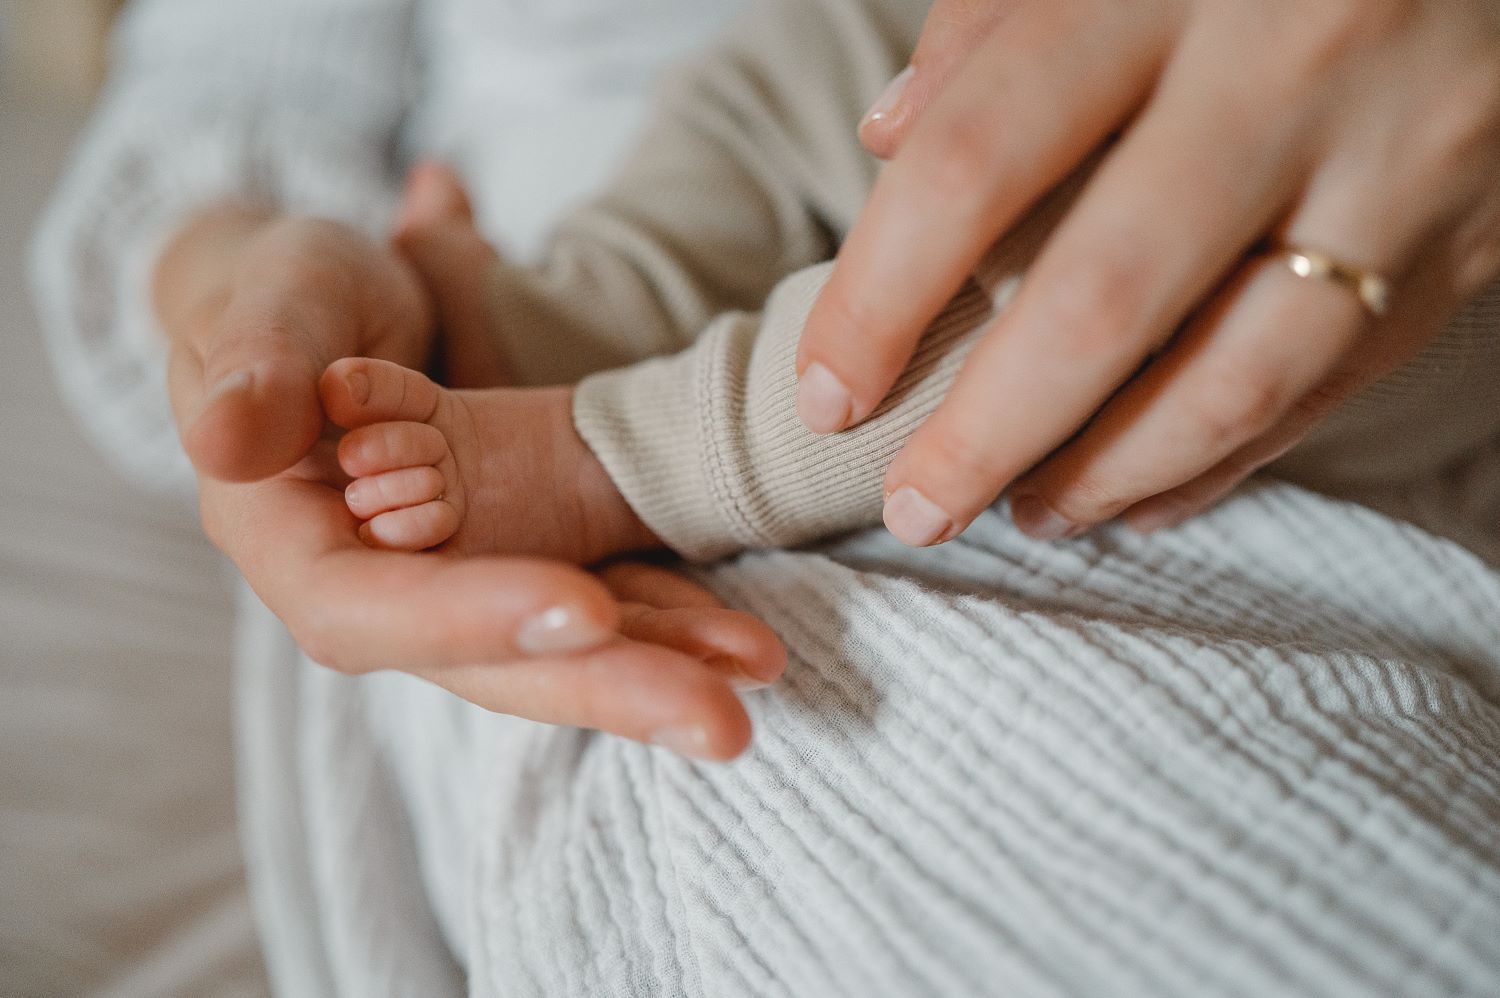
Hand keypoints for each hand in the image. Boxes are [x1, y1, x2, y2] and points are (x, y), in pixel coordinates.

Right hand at [155, 173, 784, 758]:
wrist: (327, 309)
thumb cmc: (281, 298)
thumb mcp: (259, 304)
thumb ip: (248, 363)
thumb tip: (230, 438)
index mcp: (296, 549)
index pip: (369, 612)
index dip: (469, 619)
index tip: (579, 611)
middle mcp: (385, 592)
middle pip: (488, 664)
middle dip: (604, 690)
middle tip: (721, 723)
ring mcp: (465, 583)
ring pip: (559, 647)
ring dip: (662, 664)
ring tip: (759, 670)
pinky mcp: (524, 558)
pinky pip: (602, 595)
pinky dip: (670, 614)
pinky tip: (745, 640)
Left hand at [798, 0, 1499, 542]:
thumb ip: (997, 21)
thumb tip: (888, 138)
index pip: (979, 157)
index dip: (884, 295)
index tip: (830, 393)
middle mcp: (1289, 69)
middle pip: (1104, 299)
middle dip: (988, 433)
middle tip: (915, 507)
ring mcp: (1397, 162)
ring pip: (1232, 378)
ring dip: (1106, 475)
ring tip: (1025, 513)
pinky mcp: (1467, 238)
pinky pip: (1325, 390)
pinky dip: (1217, 463)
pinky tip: (1140, 494)